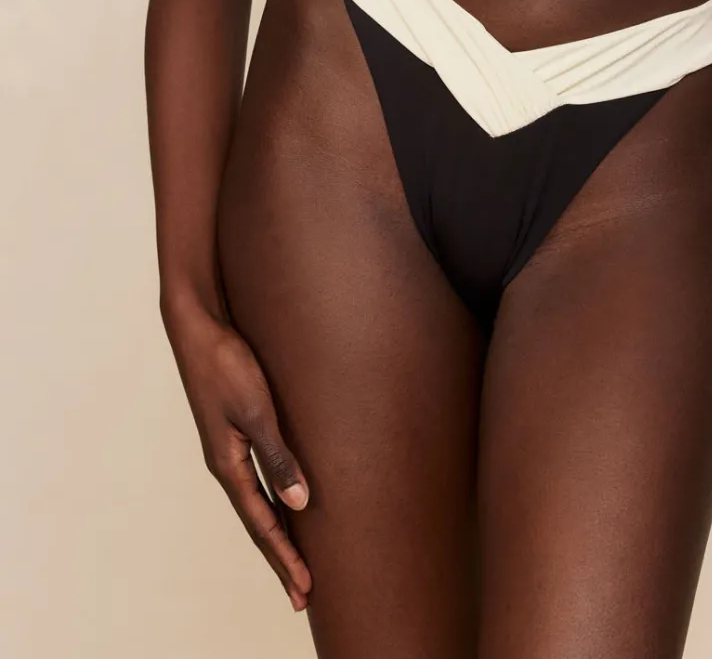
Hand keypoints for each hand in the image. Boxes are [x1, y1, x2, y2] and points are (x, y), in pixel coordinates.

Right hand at [166, 303, 312, 611]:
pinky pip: (257, 478)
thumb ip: (277, 456)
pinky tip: (286, 502)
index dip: (285, 558)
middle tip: (303, 594)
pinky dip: (273, 500)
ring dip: (278, 533)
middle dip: (282, 558)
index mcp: (228, 465)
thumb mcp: (257, 410)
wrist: (198, 325)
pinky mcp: (235, 430)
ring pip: (258, 502)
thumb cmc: (227, 364)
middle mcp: (227, 464)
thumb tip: (300, 504)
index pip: (262, 525)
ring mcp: (228, 448)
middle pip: (258, 522)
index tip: (304, 589)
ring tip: (297, 560)